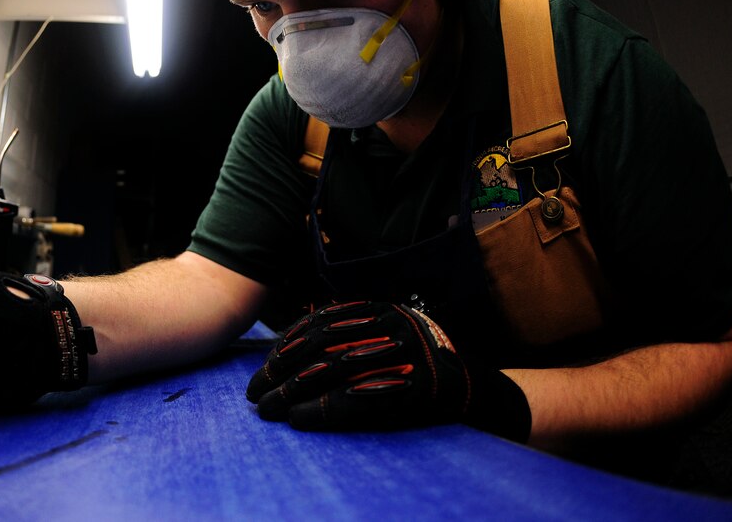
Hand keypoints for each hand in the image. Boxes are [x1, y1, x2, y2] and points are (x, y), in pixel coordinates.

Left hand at [246, 301, 529, 439]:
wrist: (476, 388)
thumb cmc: (422, 364)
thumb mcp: (391, 334)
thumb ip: (356, 333)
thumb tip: (298, 342)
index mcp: (382, 311)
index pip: (322, 322)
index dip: (288, 343)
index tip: (265, 362)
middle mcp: (389, 327)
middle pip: (320, 346)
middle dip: (281, 368)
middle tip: (255, 389)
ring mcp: (400, 356)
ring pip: (330, 373)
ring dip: (291, 392)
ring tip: (267, 408)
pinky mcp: (408, 390)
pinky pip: (353, 400)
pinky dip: (320, 411)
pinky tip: (298, 419)